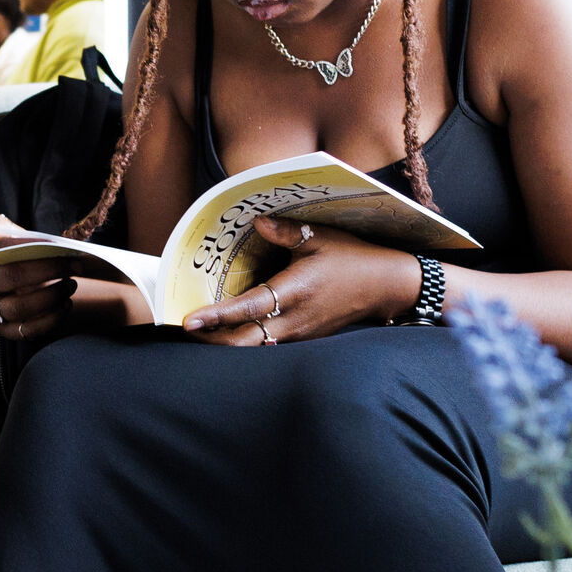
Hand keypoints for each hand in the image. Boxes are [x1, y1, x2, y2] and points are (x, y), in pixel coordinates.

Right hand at [0, 213, 74, 342]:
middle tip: (75, 264)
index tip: (55, 243)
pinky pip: (29, 330)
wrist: (19, 286)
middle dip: (49, 269)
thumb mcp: (8, 237)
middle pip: (12, 276)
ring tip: (72, 284)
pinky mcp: (4, 331)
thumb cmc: (16, 256)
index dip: (28, 245)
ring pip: (20, 307)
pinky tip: (66, 304)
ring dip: (52, 295)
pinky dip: (52, 318)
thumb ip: (1, 227)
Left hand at [183, 218, 423, 345]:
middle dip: (213, 340)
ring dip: (227, 343)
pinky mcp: (304, 338)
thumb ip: (286, 232)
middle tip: (185, 333)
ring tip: (201, 334)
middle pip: (245, 342)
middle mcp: (294, 319)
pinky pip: (269, 346)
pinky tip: (231, 333)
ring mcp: (299, 333)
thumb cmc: (352, 259)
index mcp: (296, 291)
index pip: (249, 309)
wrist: (386, 286)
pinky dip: (247, 342)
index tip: (190, 321)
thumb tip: (257, 223)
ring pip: (255, 348)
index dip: (218, 317)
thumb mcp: (321, 238)